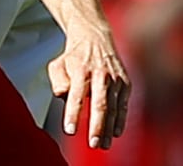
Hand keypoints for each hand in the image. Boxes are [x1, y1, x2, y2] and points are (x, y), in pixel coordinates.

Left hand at [48, 17, 130, 148]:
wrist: (95, 38)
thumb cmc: (73, 58)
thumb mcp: (58, 65)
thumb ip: (58, 81)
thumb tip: (63, 95)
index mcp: (81, 69)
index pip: (76, 96)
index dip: (73, 114)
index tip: (70, 130)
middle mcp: (100, 74)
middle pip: (100, 103)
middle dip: (97, 125)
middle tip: (92, 143)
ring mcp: (115, 79)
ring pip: (113, 107)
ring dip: (109, 128)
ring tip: (103, 144)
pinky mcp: (125, 83)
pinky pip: (123, 105)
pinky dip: (120, 120)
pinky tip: (115, 133)